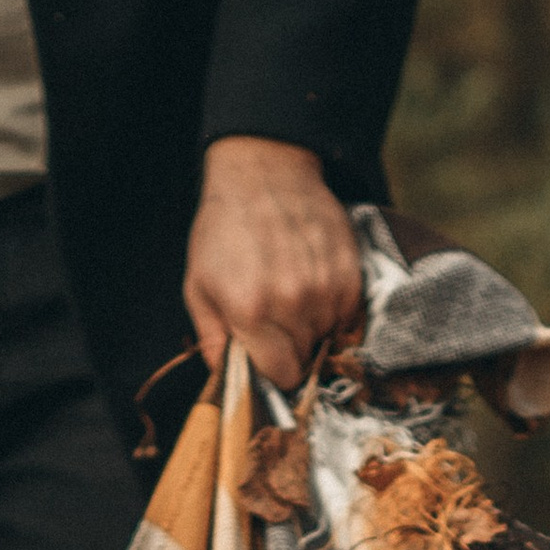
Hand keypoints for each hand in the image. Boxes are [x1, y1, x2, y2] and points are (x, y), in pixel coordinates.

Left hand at [184, 136, 362, 395]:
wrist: (263, 172)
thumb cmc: (224, 229)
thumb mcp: (199, 285)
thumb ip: (212, 338)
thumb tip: (228, 377)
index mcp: (251, 312)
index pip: (281, 375)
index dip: (274, 371)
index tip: (268, 357)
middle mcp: (292, 304)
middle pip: (305, 358)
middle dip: (291, 347)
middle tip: (276, 319)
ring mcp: (325, 289)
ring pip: (328, 337)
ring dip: (312, 326)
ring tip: (292, 294)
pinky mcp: (349, 274)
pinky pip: (347, 315)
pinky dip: (332, 307)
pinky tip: (313, 283)